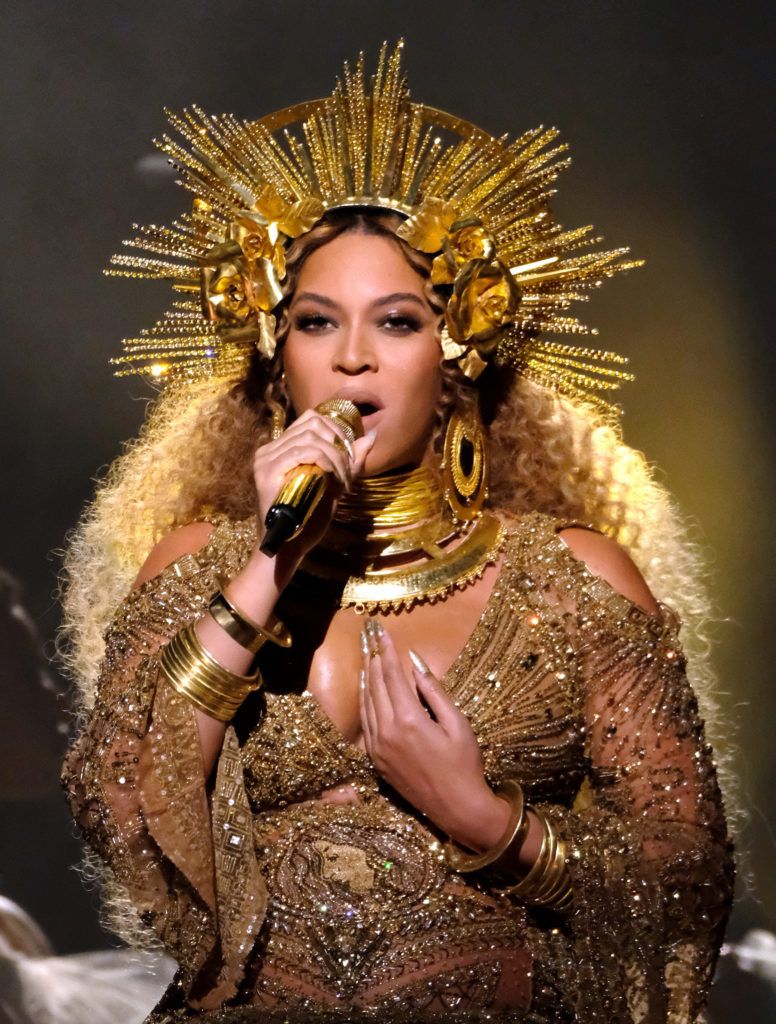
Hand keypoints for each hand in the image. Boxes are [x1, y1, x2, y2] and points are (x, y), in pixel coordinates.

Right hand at [252, 408, 374, 566]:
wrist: (288, 548)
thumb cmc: (308, 520)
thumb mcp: (334, 484)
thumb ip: (350, 460)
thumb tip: (371, 435)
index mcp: (279, 449)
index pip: (310, 419)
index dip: (336, 431)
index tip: (350, 457)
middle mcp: (268, 449)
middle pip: (313, 424)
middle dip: (339, 446)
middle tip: (348, 474)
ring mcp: (265, 459)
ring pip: (311, 437)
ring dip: (335, 458)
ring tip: (342, 483)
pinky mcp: (267, 471)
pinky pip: (303, 451)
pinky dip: (324, 461)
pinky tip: (331, 478)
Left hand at [359, 620, 508, 850]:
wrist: (457, 808)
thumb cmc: (465, 764)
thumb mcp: (457, 724)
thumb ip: (434, 692)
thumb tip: (416, 664)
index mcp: (408, 720)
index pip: (391, 676)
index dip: (386, 652)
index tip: (382, 633)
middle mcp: (387, 732)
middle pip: (375, 686)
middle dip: (373, 659)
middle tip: (370, 638)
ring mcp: (378, 748)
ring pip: (366, 704)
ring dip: (366, 678)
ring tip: (367, 657)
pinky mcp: (376, 760)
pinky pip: (365, 723)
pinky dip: (365, 702)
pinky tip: (368, 691)